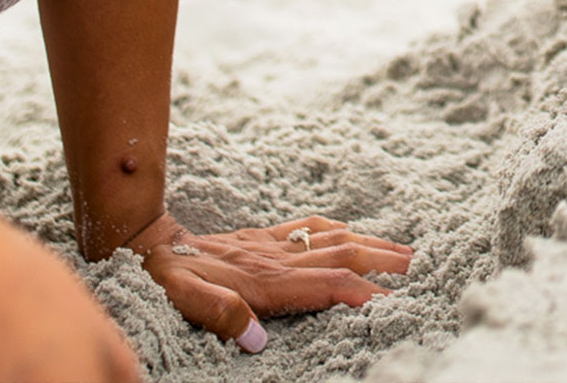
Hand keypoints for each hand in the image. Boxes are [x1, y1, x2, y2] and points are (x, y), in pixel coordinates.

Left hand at [129, 211, 411, 351]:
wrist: (149, 242)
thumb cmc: (167, 277)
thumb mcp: (184, 300)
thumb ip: (221, 314)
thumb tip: (256, 340)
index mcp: (263, 279)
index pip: (324, 285)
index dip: (359, 293)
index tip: (390, 302)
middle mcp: (275, 258)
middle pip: (340, 256)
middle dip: (380, 262)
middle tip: (416, 268)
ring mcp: (271, 243)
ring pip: (331, 239)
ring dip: (369, 243)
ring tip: (402, 250)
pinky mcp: (262, 235)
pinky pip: (308, 227)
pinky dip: (337, 229)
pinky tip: (352, 231)